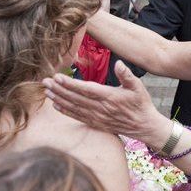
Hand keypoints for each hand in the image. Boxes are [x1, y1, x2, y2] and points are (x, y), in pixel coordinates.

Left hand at [43, 60, 169, 142]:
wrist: (145, 126)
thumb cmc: (141, 104)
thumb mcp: (138, 87)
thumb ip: (127, 75)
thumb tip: (118, 64)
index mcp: (109, 97)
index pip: (85, 89)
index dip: (70, 83)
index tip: (57, 77)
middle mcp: (101, 108)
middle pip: (75, 98)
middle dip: (59, 90)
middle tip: (45, 82)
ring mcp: (97, 117)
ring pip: (74, 107)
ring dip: (59, 99)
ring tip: (47, 92)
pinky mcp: (97, 123)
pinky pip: (78, 117)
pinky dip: (65, 111)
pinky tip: (56, 105)